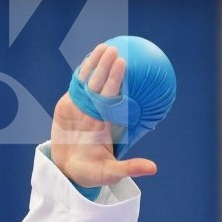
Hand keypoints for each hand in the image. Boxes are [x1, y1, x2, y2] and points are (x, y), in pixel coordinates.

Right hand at [49, 43, 158, 188]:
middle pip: (102, 86)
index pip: (113, 98)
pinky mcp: (68, 106)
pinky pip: (76, 87)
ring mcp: (82, 107)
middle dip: (108, 69)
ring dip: (95, 65)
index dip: (117, 82)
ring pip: (89, 83)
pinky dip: (80, 74)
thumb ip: (129, 168)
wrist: (67, 170)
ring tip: (103, 47)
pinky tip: (87, 60)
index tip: (124, 66)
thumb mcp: (110, 173)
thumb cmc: (91, 173)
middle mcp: (96, 112)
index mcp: (107, 123)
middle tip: (115, 51)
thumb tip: (154, 169)